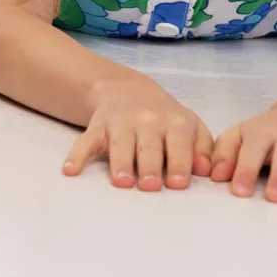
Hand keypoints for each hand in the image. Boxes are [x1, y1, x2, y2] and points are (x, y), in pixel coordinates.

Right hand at [62, 79, 213, 189]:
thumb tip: (206, 170)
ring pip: (119, 144)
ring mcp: (119, 123)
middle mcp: (147, 121)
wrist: (128, 90)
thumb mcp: (192, 127)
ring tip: (121, 182)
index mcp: (174, 123)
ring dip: (120, 162)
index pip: (179, 144)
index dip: (179, 163)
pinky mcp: (97, 127)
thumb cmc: (167, 119)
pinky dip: (77, 155)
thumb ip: (203, 149)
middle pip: (148, 146)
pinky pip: (85, 141)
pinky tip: (70, 170)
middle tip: (150, 186)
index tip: (178, 183)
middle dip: (149, 165)